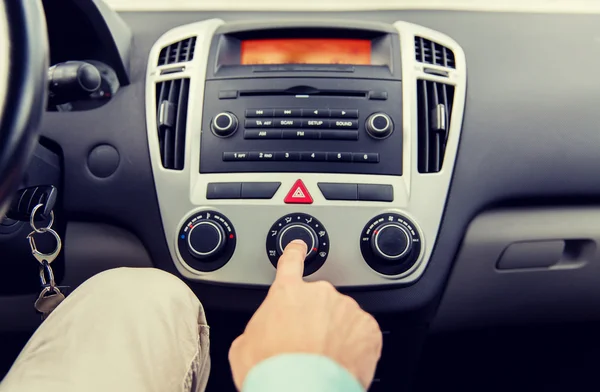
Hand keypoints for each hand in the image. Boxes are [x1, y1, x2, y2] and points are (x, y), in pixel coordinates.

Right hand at [229, 240, 382, 389]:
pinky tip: (341, 363)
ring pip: (341, 317)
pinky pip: (362, 333)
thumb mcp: (244, 348)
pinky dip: (355, 347)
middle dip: (314, 319)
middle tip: (306, 346)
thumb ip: (256, 330)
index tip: (300, 246)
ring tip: (323, 360)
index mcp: (287, 293)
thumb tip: (259, 337)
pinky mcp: (368, 328)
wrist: (302, 391)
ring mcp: (346, 309)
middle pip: (318, 301)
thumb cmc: (271, 372)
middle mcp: (319, 294)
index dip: (295, 252)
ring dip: (335, 333)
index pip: (291, 263)